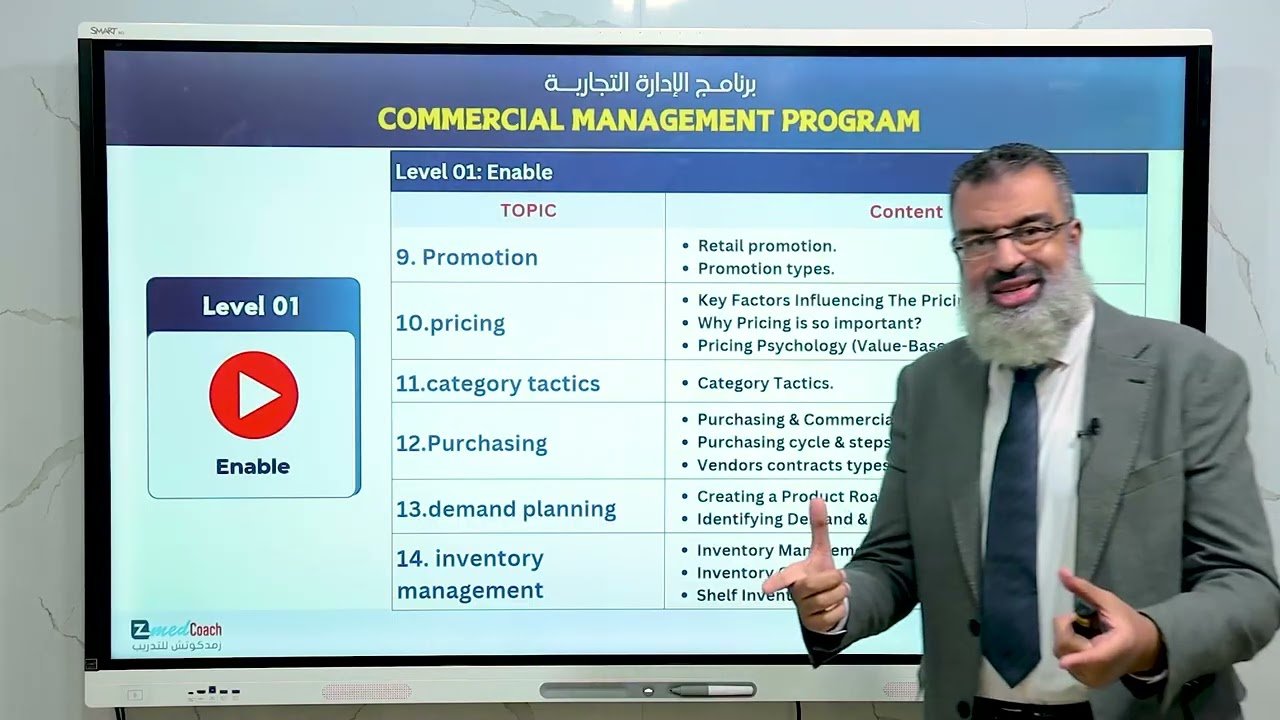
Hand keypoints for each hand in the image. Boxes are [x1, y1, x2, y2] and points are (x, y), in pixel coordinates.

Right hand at [761, 498, 848, 632]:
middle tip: (838, 577)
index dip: (775, 582)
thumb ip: (818, 527)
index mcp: (794, 575)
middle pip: (815, 584)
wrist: (829, 603)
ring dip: (840, 593)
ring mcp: (803, 610)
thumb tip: (817, 499)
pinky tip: (834, 607)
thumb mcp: (821, 551)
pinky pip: (833, 614)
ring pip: (828, 600)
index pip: (784, 577)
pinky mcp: (813, 625)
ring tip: (836, 591)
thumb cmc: (820, 574)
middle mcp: (795, 593)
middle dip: (833, 578)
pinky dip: (840, 608)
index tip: (765, 589)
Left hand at [1053, 568, 1162, 686]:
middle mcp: (1101, 670)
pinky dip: (1069, 648)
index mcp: (1114, 650)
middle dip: (1066, 629)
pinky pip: (1066, 661)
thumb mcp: (1109, 602)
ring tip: (1085, 632)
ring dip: (1067, 638)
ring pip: (1063, 655)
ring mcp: (1093, 679)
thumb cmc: (1128, 623)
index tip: (1064, 663)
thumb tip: (1061, 572)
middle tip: (1081, 620)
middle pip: (1067, 649)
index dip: (1078, 659)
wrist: (1145, 648)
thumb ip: (1085, 589)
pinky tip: (1083, 643)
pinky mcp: (1088, 681)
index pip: (1093, 657)